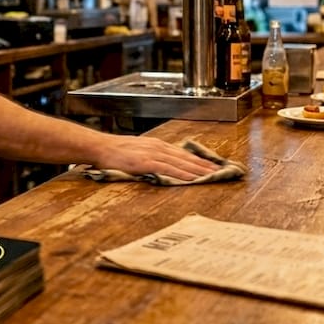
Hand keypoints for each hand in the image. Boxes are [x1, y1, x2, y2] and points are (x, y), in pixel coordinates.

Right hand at [97, 135, 221, 181]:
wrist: (100, 148)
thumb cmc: (116, 152)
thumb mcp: (139, 151)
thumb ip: (154, 157)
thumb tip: (167, 166)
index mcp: (158, 145)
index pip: (184, 154)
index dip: (200, 160)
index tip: (214, 166)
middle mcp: (159, 147)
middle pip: (187, 158)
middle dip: (205, 165)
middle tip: (222, 171)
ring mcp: (153, 154)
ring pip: (181, 163)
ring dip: (198, 170)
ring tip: (212, 175)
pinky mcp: (145, 162)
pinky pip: (168, 169)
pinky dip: (181, 173)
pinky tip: (191, 178)